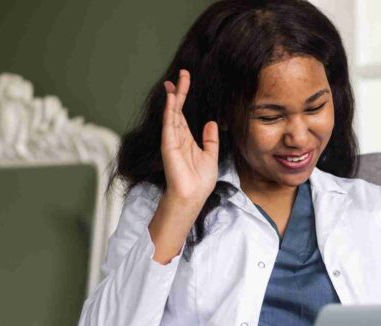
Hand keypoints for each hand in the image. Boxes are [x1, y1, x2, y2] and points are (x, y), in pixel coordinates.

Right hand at [161, 69, 219, 202]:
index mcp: (187, 140)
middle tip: (183, 74)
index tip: (186, 81)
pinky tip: (172, 98)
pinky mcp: (168, 145)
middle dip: (179, 92)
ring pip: (172, 114)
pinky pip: (169, 124)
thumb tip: (211, 123)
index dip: (184, 98)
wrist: (193, 196)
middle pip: (177, 110)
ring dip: (174, 97)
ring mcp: (172, 140)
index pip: (184, 114)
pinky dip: (170, 111)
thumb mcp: (211, 156)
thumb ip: (210, 140)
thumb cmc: (200, 181)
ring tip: (175, 81)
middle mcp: (178, 138)